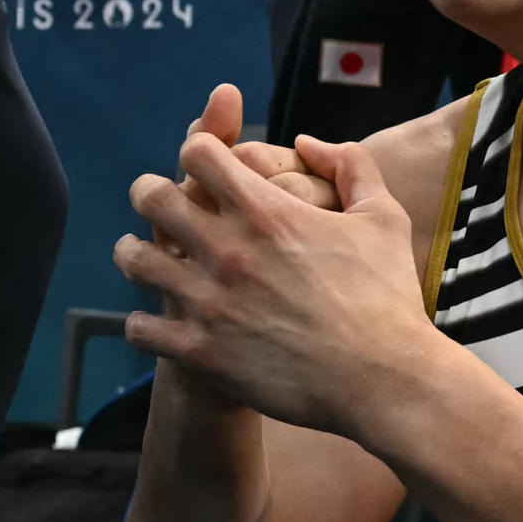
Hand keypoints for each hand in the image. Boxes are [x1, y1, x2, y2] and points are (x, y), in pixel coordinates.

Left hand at [117, 86, 431, 436]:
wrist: (382, 379)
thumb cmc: (388, 297)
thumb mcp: (383, 217)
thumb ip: (350, 165)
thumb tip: (305, 141)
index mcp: (267, 212)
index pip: (197, 153)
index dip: (198, 153)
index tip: (204, 168)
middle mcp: (228, 250)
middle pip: (151, 197)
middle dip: (150, 193)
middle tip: (159, 205)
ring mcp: (208, 302)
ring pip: (134, 260)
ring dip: (137, 253)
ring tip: (148, 258)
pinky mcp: (199, 351)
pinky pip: (139, 327)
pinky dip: (145, 321)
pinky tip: (161, 321)